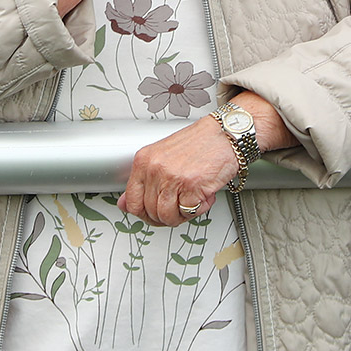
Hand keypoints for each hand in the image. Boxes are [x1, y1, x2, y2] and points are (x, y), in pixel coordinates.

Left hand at [117, 113, 236, 226]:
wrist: (225, 133)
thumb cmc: (199, 143)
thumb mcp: (162, 156)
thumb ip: (144, 181)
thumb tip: (125, 203)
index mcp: (144, 160)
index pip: (132, 202)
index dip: (143, 214)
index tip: (152, 214)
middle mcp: (155, 168)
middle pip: (151, 212)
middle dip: (167, 215)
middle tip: (179, 206)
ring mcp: (173, 177)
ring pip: (168, 217)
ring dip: (182, 214)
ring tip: (191, 200)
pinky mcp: (192, 186)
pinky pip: (189, 213)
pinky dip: (199, 209)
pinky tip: (203, 195)